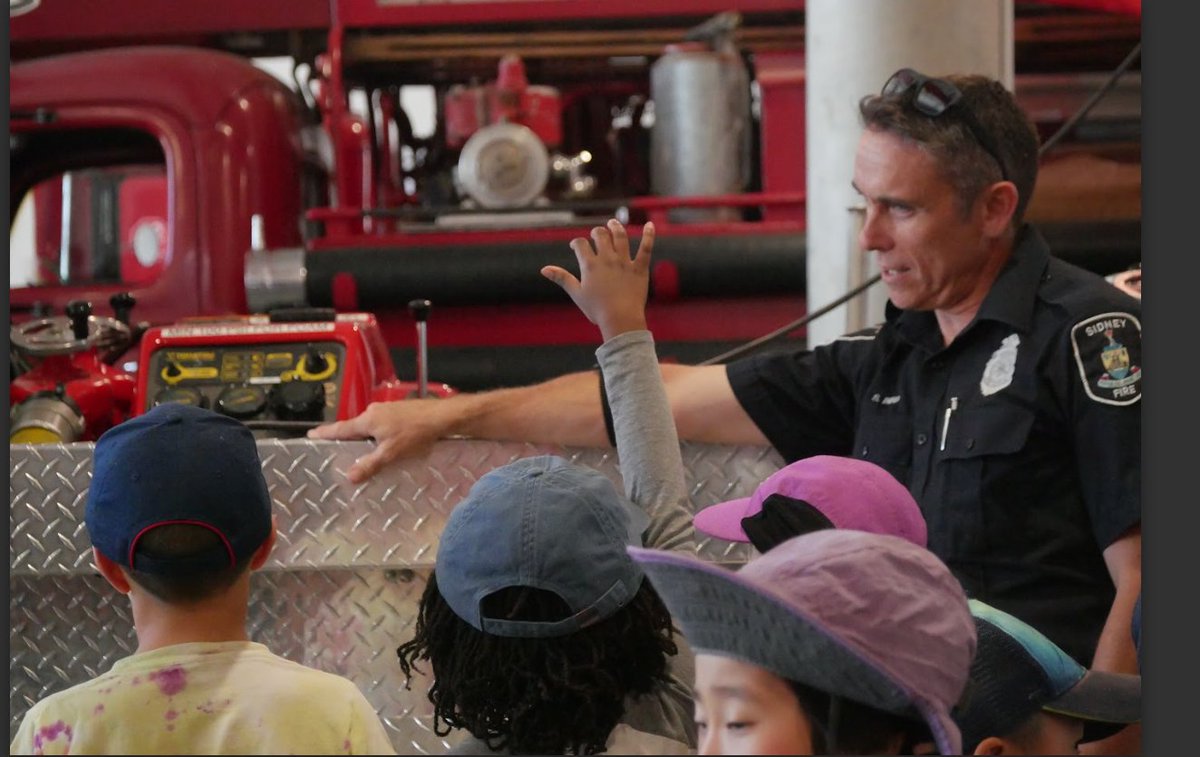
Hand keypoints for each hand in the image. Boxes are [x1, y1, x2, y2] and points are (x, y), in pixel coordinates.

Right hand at [306, 398, 449, 482]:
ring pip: (369, 425)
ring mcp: (387, 409)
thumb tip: (349, 476)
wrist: (442, 417)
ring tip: (360, 450)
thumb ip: (370, 465)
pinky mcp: (399, 410)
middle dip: (345, 437)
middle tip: (335, 448)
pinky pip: (381, 424)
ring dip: (364, 436)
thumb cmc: (415, 434)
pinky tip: (383, 443)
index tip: (310, 435)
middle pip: (354, 427)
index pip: (340, 429)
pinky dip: (377, 434)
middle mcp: (374, 411)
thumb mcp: (391, 453)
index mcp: (367, 420)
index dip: (325, 433)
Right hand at [542, 219, 653, 341]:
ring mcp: (625, 262)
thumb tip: (544, 269)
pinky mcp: (640, 268)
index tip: (576, 246)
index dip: (577, 243)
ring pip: (621, 237)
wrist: (620, 319)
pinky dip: (649, 235)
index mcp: (590, 265)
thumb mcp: (576, 293)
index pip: (581, 245)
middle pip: (600, 235)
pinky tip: (650, 225)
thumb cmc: (597, 310)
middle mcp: (607, 259)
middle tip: (596, 234)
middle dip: (596, 232)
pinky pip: (646, 248)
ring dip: (616, 227)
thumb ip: (561, 278)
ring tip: (613, 223)